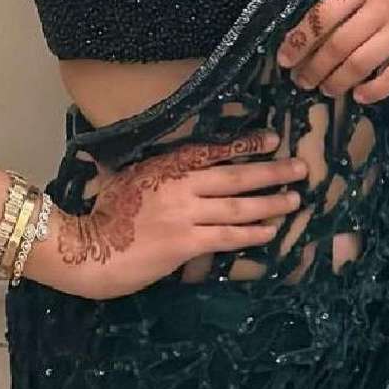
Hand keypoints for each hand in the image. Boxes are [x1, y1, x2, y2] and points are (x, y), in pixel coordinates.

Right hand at [33, 129, 307, 299]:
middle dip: (271, 172)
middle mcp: (181, 185)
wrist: (87, 250)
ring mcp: (186, 214)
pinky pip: (227, 236)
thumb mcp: (119, 176)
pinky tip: (270, 231)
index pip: (212, 150)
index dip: (245, 145)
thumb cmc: (100, 213)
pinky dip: (251, 233)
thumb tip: (139, 149)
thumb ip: (138, 163)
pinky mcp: (186, 243)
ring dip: (270, 203)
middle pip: (235, 176)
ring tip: (294, 199)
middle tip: (301, 168)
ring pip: (237, 207)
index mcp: (165, 165)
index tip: (272, 139)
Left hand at [275, 0, 388, 104]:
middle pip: (338, 43)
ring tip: (327, 90)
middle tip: (303, 83)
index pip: (323, 14)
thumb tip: (301, 42)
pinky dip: (371, 91)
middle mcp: (385, 0)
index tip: (284, 61)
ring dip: (338, 82)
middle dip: (315, 68)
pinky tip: (359, 96)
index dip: (300, 41)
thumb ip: (343, 7)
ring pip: (361, 62)